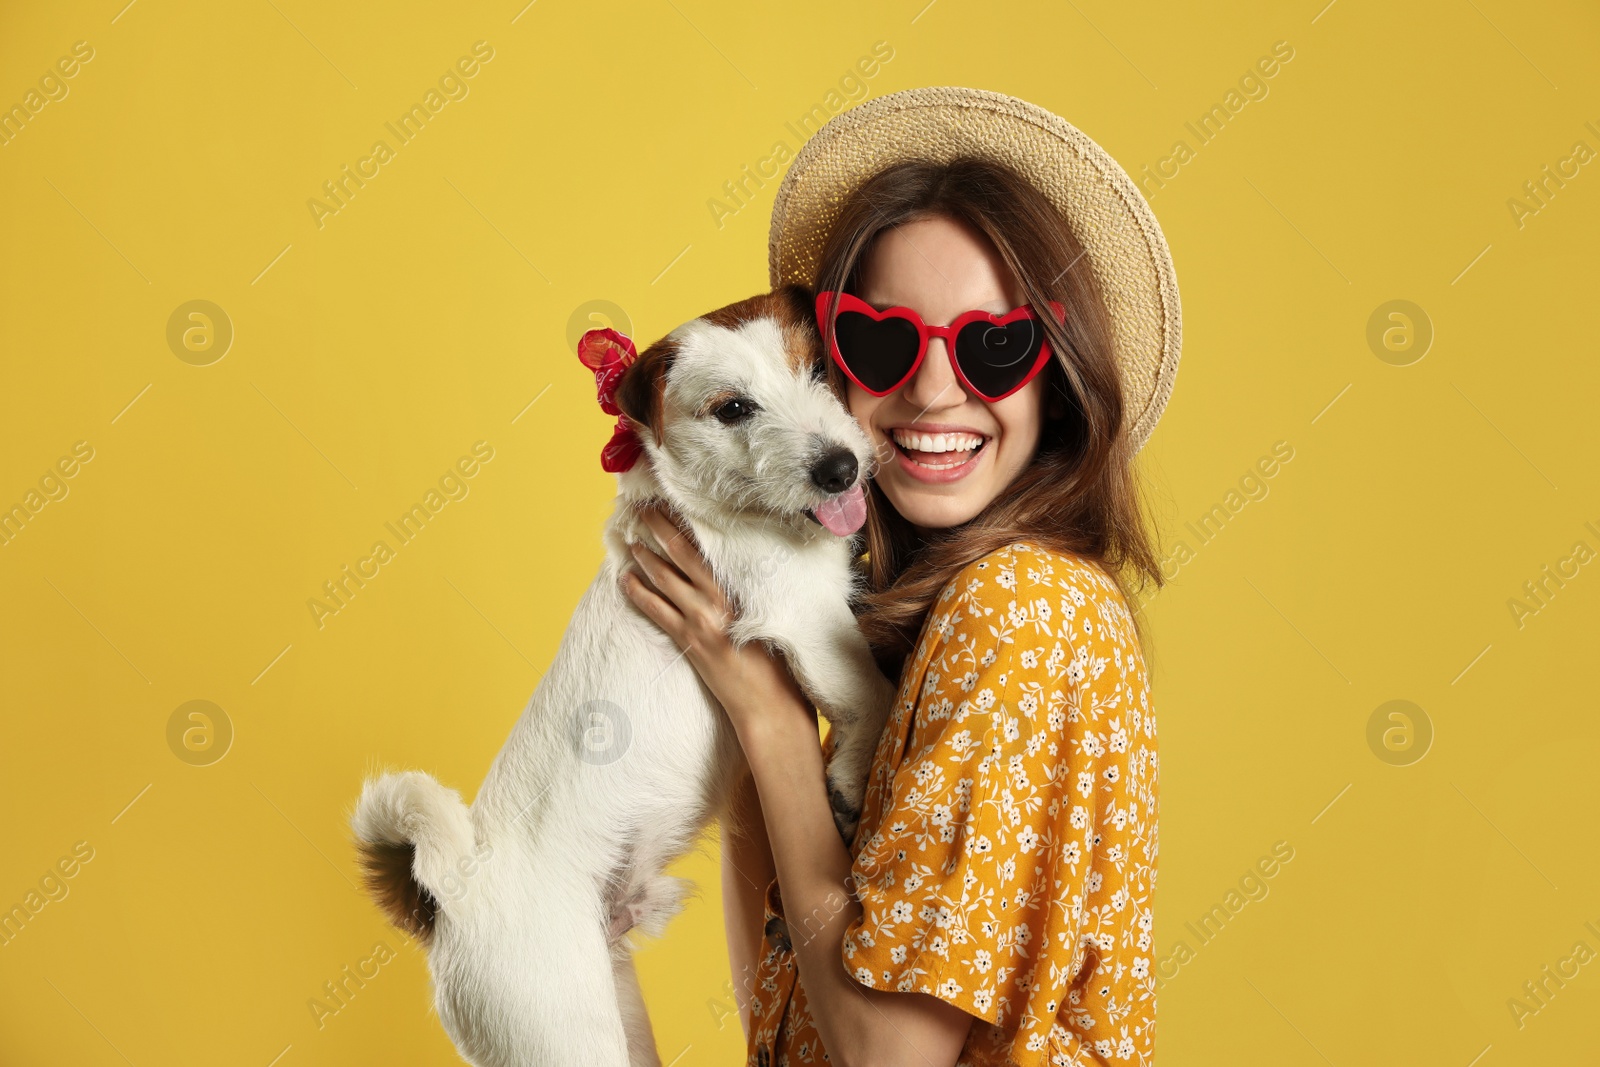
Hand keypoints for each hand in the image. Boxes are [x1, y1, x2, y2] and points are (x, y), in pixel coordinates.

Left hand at [621, 503, 812, 735]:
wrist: (770, 706)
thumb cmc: (783, 664)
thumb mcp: (775, 616)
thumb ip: (756, 591)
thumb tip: (745, 566)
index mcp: (742, 591)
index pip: (708, 547)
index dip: (687, 522)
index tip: (675, 502)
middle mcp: (718, 601)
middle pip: (681, 554)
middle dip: (659, 528)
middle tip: (643, 508)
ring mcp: (700, 621)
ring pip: (664, 579)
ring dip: (645, 557)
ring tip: (631, 540)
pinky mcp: (689, 642)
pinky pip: (656, 610)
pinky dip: (638, 592)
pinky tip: (625, 580)